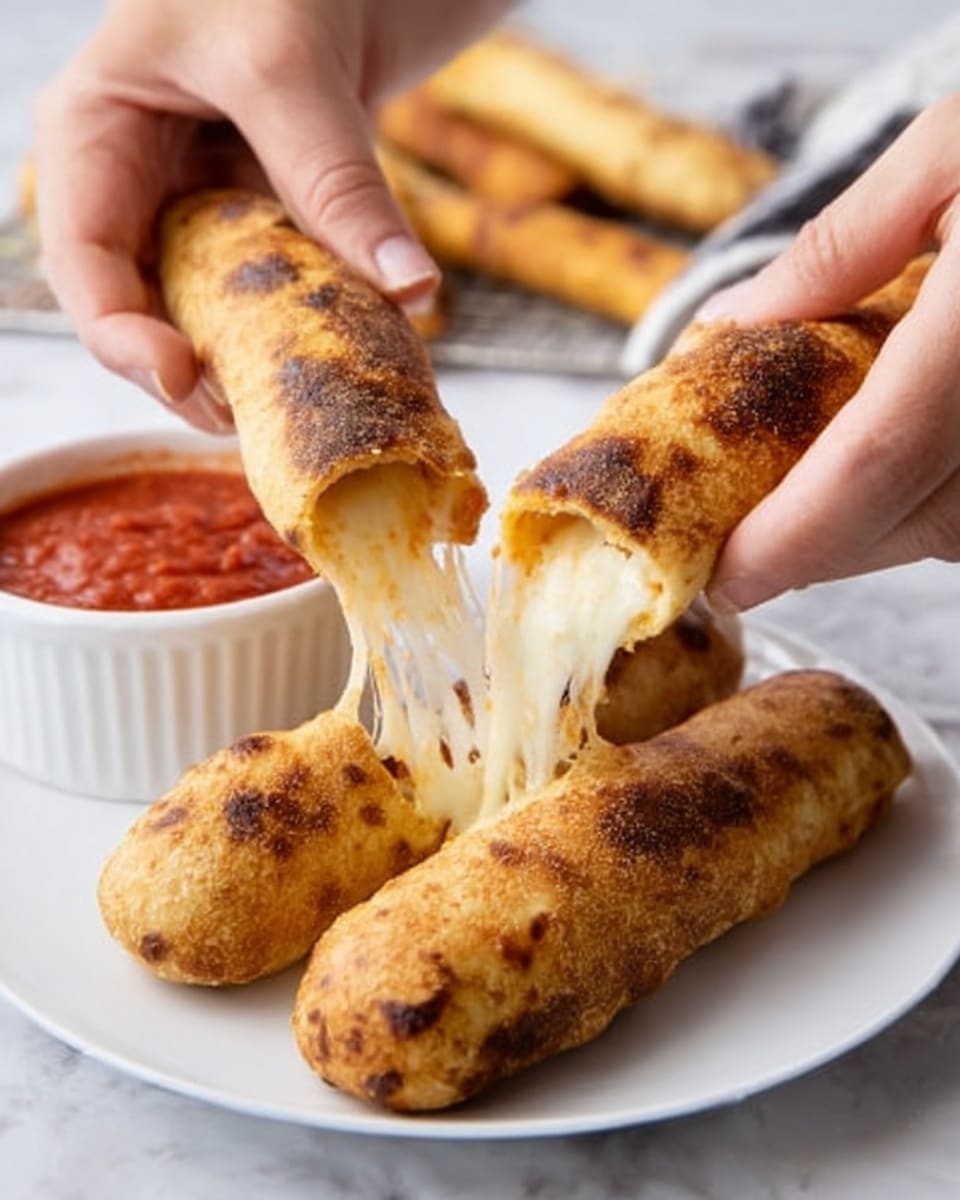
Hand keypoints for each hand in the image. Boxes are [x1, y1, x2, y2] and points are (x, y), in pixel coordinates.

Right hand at [34, 0, 507, 429]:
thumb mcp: (288, 67)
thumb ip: (336, 179)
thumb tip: (409, 288)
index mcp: (95, 133)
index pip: (84, 265)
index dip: (123, 338)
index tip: (188, 381)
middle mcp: (139, 179)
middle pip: (139, 306)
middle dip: (187, 370)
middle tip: (248, 417)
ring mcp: (201, 201)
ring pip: (206, 310)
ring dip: (248, 361)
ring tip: (293, 400)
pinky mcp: (263, 213)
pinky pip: (271, 289)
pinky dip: (300, 325)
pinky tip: (340, 351)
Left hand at [700, 96, 959, 610]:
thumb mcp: (952, 149)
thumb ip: (841, 244)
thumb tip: (738, 320)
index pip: (874, 462)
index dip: (790, 537)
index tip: (726, 575)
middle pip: (911, 521)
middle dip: (814, 549)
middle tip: (741, 547)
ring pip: (953, 533)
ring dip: (868, 535)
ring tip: (797, 512)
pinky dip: (922, 510)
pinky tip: (879, 484)